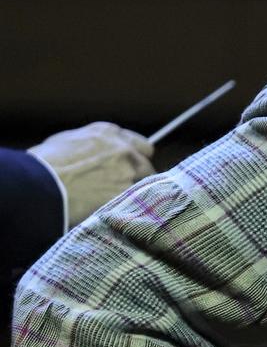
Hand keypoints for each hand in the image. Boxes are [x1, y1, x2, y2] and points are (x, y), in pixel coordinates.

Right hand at [28, 122, 155, 226]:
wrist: (40, 185)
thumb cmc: (44, 164)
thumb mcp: (66, 141)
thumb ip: (91, 144)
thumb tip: (97, 153)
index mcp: (108, 133)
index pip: (141, 145)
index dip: (136, 158)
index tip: (132, 168)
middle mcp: (123, 149)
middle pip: (146, 165)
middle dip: (138, 177)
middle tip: (122, 189)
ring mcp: (129, 171)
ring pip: (147, 185)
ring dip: (137, 193)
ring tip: (120, 203)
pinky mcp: (128, 192)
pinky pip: (140, 202)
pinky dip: (133, 208)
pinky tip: (121, 213)